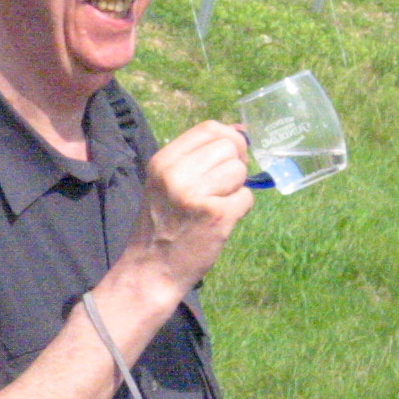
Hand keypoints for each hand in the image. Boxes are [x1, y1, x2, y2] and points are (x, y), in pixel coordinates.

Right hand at [115, 121, 254, 303]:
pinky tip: (221, 220)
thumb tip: (240, 131)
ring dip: (237, 188)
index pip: (209, 128)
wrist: (152, 269)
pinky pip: (246, 197)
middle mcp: (176, 173)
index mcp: (163, 161)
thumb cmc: (162, 225)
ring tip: (217, 205)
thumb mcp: (168, 182)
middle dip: (235, 165)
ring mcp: (196, 194)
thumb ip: (199, 157)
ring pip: (240, 170)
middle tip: (222, 188)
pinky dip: (240, 209)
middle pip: (229, 147)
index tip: (227, 160)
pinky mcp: (215, 215)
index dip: (228, 139)